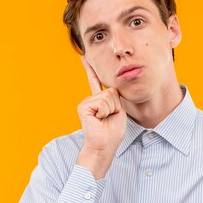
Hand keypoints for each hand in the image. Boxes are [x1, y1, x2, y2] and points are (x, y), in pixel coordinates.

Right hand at [76, 56, 126, 178]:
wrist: (105, 146)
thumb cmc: (112, 132)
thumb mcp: (118, 111)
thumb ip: (114, 97)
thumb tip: (111, 88)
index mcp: (99, 100)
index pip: (95, 81)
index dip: (90, 69)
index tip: (84, 57)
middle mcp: (91, 99)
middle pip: (112, 92)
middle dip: (116, 106)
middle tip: (109, 118)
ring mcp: (86, 103)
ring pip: (108, 97)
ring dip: (111, 110)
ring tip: (103, 120)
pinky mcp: (83, 107)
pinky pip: (102, 103)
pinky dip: (104, 112)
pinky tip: (98, 119)